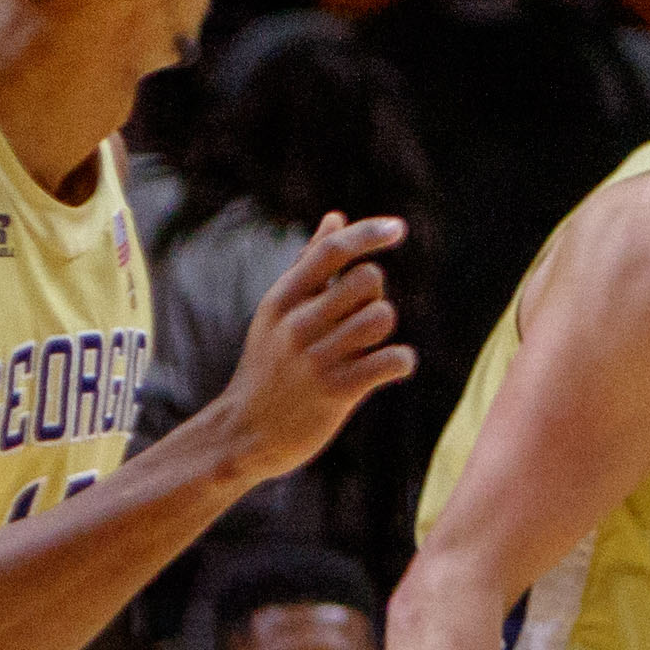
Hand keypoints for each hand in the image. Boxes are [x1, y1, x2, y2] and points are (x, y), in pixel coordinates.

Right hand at [210, 214, 418, 483]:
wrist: (248, 433)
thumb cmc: (269, 366)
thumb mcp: (279, 311)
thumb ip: (309, 264)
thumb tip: (336, 217)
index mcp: (283, 297)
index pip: (332, 251)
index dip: (369, 234)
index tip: (399, 228)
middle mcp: (298, 323)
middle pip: (367, 280)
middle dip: (375, 296)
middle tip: (360, 321)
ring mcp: (317, 358)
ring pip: (382, 318)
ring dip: (385, 332)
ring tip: (368, 349)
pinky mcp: (338, 392)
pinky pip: (392, 360)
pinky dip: (401, 362)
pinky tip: (389, 368)